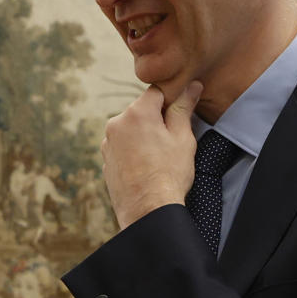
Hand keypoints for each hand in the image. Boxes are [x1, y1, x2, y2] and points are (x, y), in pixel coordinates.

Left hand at [101, 80, 202, 228]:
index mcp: (136, 113)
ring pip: (131, 130)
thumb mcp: (182, 138)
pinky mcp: (105, 161)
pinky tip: (147, 167)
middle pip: (142, 111)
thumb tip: (191, 86)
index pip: (157, 92)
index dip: (172, 100)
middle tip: (172, 141)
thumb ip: (183, 108)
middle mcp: (116, 124)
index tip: (181, 113)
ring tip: (159, 158)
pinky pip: (123, 147)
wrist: (147, 211)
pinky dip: (134, 152)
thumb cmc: (168, 175)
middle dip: (157, 120)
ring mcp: (107, 143)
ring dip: (144, 136)